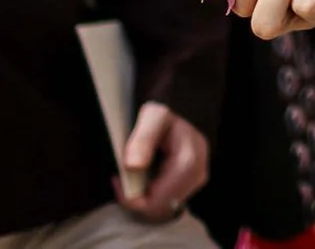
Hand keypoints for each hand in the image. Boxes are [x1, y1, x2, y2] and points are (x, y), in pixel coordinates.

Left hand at [116, 101, 208, 221]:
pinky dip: (152, 194)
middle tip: (121, 178)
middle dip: (136, 197)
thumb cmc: (163, 113)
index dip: (130, 197)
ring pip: (163, 206)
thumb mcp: (151, 117)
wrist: (181, 106)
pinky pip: (167, 200)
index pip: (154, 201)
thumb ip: (142, 139)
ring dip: (144, 196)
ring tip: (132, 176)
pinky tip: (145, 178)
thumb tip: (133, 165)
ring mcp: (197, 180)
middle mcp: (198, 174)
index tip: (116, 179)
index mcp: (188, 161)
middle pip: (159, 206)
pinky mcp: (193, 182)